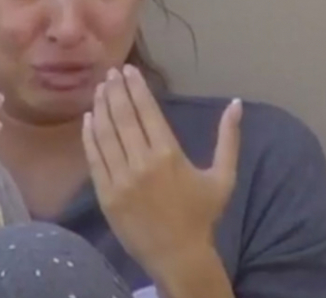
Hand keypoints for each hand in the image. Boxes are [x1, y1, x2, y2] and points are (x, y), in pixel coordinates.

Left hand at [81, 64, 241, 280]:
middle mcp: (142, 162)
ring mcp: (120, 178)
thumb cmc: (201, 215)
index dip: (136, 87)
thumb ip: (228, 138)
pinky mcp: (105, 194)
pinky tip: (89, 119)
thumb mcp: (223, 177)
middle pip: (123, 117)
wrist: (177, 254)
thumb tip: (237, 103)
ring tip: (99, 89)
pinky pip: (94, 158)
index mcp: (169, 154)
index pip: (146, 111)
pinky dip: (89, 136)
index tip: (128, 70)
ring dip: (101, 108)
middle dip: (115, 90)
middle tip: (110, 73)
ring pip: (105, 134)